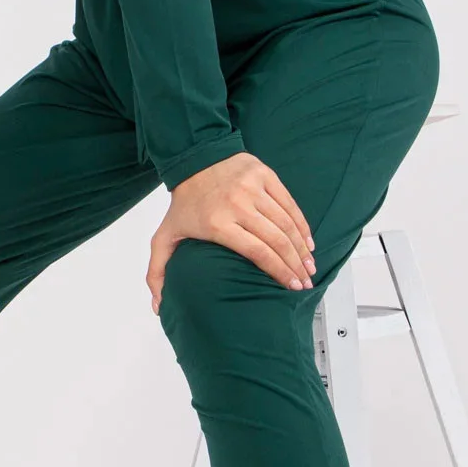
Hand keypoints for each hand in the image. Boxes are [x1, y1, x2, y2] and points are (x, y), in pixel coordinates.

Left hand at [145, 151, 316, 314]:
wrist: (194, 159)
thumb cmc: (184, 203)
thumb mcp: (164, 237)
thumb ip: (157, 273)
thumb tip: (159, 307)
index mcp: (217, 223)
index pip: (258, 252)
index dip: (279, 272)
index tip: (291, 287)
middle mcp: (237, 204)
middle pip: (277, 241)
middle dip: (296, 265)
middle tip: (305, 283)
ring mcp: (252, 188)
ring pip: (286, 223)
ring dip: (302, 248)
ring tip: (309, 266)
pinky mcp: (264, 175)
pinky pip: (289, 204)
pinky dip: (302, 224)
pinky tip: (308, 241)